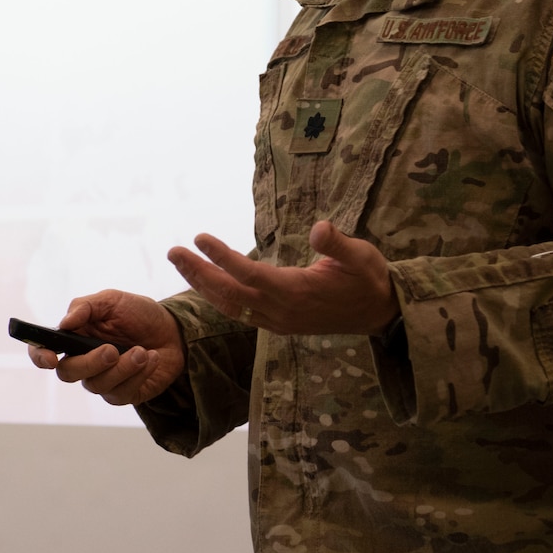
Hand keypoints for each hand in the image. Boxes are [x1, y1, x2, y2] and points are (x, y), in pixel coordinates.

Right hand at [26, 290, 184, 405]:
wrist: (173, 331)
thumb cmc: (139, 314)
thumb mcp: (112, 300)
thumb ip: (85, 306)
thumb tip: (65, 322)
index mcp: (74, 337)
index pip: (44, 350)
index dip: (40, 356)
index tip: (50, 357)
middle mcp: (83, 362)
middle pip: (68, 373)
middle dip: (90, 362)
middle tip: (112, 350)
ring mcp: (103, 380)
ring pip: (97, 385)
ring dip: (122, 368)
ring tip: (142, 351)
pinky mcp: (123, 394)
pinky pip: (122, 393)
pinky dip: (139, 375)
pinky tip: (152, 358)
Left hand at [167, 221, 398, 335]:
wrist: (380, 314)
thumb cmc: (369, 279)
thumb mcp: (361, 256)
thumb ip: (338, 244)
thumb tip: (321, 227)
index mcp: (297, 293)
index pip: (250, 275)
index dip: (223, 258)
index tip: (200, 238)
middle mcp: (282, 312)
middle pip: (230, 294)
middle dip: (199, 273)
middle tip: (173, 251)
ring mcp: (278, 321)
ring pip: (231, 306)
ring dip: (203, 285)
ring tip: (180, 262)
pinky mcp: (279, 324)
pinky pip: (240, 312)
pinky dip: (219, 296)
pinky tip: (206, 280)